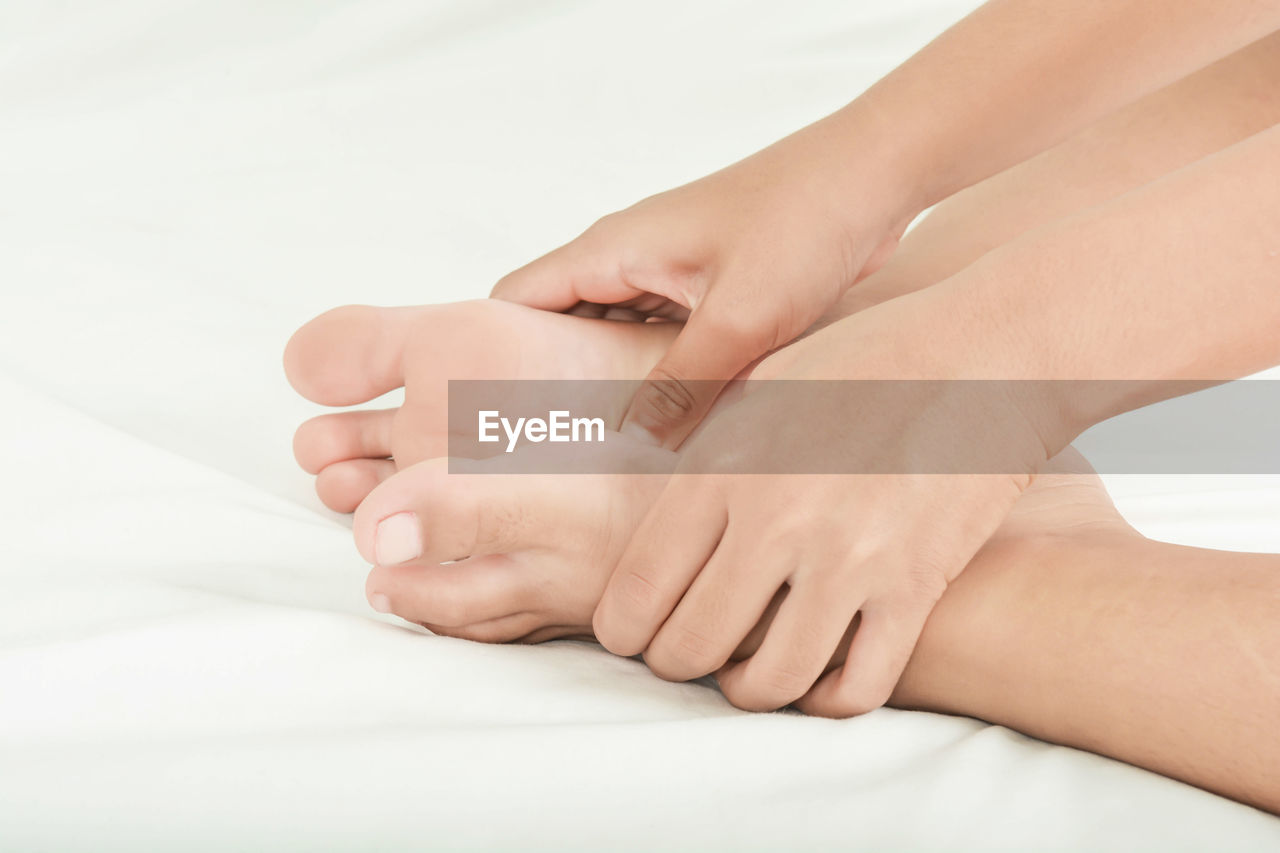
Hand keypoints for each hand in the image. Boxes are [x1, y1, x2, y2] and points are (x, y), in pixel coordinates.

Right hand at [490, 110, 921, 448]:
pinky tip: (669, 419)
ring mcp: (670, 269)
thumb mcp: (740, 317)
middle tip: (553, 452)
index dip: (492, 354)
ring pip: (615, 334)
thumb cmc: (804, 221)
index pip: (517, 300)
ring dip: (613, 381)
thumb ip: (682, 383)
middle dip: (554, 381)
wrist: (875, 174)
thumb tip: (634, 442)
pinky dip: (658, 371)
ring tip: (605, 448)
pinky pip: (662, 333)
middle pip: (562, 323)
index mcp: (614, 247)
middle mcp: (631, 254)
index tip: (493, 417)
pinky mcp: (709, 284)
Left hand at [591, 305, 1054, 715]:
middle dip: (673, 664)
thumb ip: (698, 434)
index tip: (628, 635)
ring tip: (745, 676)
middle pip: (689, 647)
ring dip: (745, 692)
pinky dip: (825, 703)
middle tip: (683, 656)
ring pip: (768, 684)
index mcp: (722, 468)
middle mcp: (776, 521)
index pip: (639, 588)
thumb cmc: (867, 356)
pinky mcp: (914, 587)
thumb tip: (641, 459)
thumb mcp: (759, 377)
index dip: (621, 629)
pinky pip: (856, 688)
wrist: (986, 352)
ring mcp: (847, 560)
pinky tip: (816, 682)